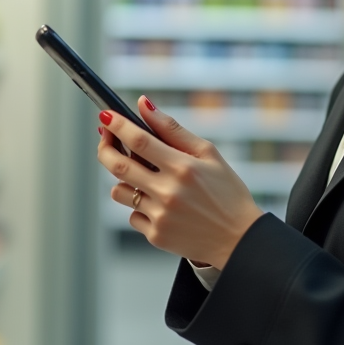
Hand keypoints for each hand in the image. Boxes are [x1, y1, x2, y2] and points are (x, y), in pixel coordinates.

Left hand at [97, 96, 264, 268]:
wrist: (239, 239)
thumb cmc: (227, 193)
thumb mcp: (208, 154)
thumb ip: (173, 129)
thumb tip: (144, 105)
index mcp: (183, 167)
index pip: (139, 140)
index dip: (117, 125)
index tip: (105, 115)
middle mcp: (168, 192)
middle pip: (118, 165)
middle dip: (104, 147)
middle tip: (105, 138)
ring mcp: (160, 216)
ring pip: (119, 191)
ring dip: (124, 180)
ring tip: (143, 177)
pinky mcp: (156, 236)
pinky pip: (133, 215)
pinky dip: (140, 207)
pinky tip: (161, 205)